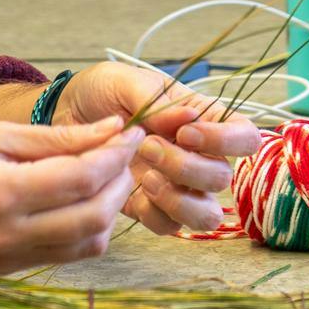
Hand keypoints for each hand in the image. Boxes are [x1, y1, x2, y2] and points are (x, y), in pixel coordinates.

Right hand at [0, 115, 143, 275]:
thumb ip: (53, 138)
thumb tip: (110, 130)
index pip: (83, 178)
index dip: (116, 153)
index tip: (131, 129)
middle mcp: (7, 237)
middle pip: (95, 218)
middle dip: (120, 182)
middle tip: (124, 149)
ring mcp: (6, 261)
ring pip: (87, 245)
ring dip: (108, 209)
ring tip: (105, 171)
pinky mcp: (5, 271)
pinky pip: (63, 254)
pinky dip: (85, 227)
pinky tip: (79, 195)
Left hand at [59, 64, 263, 235]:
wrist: (63, 115)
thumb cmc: (102, 91)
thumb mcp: (125, 81)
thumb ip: (156, 102)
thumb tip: (188, 118)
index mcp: (202, 119)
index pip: (245, 137)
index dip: (227, 141)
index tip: (186, 133)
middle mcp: (198, 156)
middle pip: (222, 178)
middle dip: (186, 167)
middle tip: (147, 147)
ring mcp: (177, 186)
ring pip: (206, 214)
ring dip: (179, 200)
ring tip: (146, 177)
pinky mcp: (151, 208)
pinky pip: (170, 227)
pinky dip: (156, 214)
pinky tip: (135, 192)